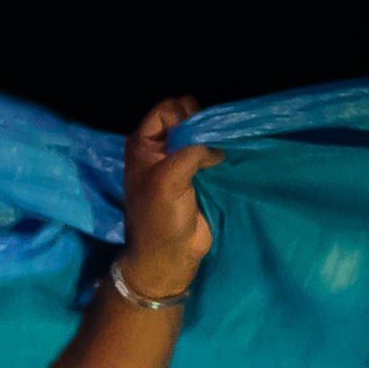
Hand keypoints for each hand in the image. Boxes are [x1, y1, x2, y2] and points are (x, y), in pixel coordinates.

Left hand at [116, 97, 222, 300]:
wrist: (168, 257)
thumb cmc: (160, 219)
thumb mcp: (169, 178)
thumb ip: (191, 151)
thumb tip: (214, 148)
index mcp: (143, 144)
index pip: (167, 110)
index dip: (184, 116)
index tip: (196, 135)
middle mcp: (159, 149)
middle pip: (185, 119)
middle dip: (200, 126)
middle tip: (208, 146)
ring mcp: (177, 164)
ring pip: (199, 137)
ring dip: (211, 141)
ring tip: (219, 154)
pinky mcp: (195, 178)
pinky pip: (208, 155)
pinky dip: (218, 155)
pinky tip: (225, 161)